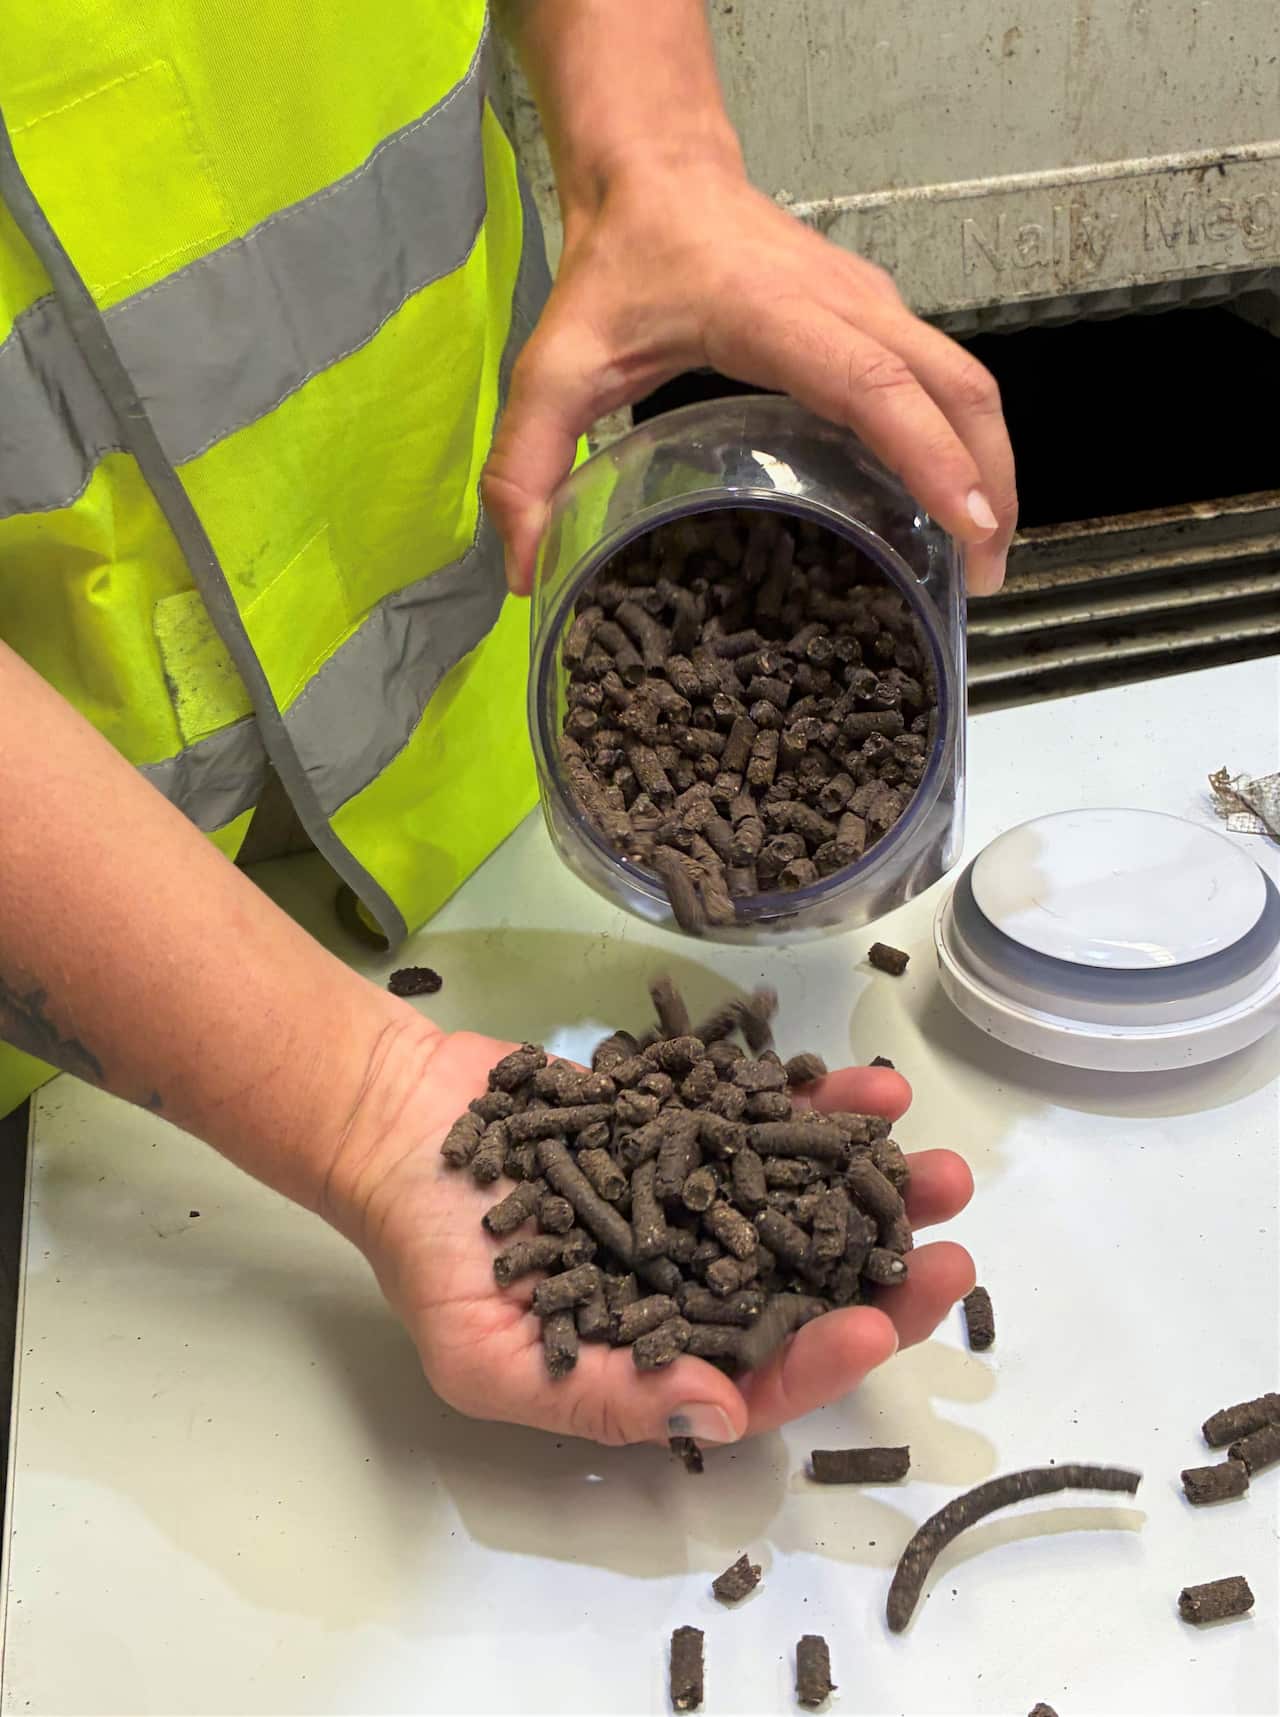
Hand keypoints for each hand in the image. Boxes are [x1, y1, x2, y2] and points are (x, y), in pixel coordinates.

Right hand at [338, 1030, 973, 1446]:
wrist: (401, 1122)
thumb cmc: (433, 1251)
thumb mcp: (488, 1357)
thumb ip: (604, 1397)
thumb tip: (721, 1413)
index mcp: (657, 1351)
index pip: (759, 1373)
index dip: (822, 1357)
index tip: (873, 1321)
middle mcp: (694, 1274)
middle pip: (808, 1285)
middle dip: (883, 1269)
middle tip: (952, 1243)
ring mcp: (701, 1192)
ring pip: (807, 1197)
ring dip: (876, 1184)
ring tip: (941, 1163)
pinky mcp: (694, 1121)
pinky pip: (770, 1118)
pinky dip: (821, 1105)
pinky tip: (876, 1093)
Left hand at [484, 160, 1016, 599]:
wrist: (659, 172)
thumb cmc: (616, 267)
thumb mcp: (553, 365)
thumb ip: (526, 467)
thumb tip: (525, 573)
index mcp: (776, 316)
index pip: (875, 383)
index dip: (930, 454)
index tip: (969, 525)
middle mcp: (846, 306)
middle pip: (956, 388)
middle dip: (988, 482)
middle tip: (983, 577)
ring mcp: (873, 306)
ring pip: (966, 382)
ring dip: (989, 464)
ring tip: (979, 557)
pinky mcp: (878, 317)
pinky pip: (943, 380)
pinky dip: (962, 440)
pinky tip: (944, 502)